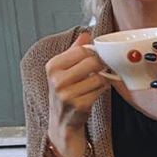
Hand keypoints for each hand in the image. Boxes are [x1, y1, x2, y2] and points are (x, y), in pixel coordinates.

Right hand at [46, 31, 108, 146]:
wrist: (62, 123)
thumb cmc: (65, 94)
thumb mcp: (63, 70)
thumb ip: (74, 51)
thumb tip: (86, 34)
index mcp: (53, 66)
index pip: (81, 50)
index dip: (94, 52)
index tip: (98, 56)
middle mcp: (57, 79)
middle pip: (91, 61)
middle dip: (101, 65)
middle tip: (102, 68)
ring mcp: (67, 94)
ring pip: (98, 77)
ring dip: (103, 79)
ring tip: (97, 83)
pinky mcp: (79, 105)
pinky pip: (100, 90)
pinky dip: (102, 90)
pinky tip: (96, 92)